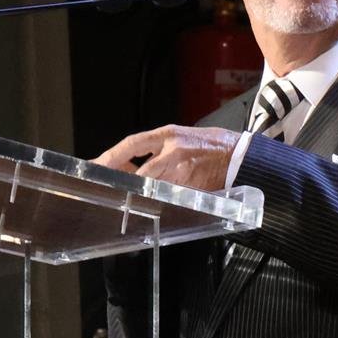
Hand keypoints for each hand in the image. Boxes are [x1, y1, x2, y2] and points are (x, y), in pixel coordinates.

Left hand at [92, 124, 240, 191]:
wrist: (241, 156)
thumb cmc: (212, 146)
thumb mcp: (182, 137)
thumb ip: (158, 149)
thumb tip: (131, 163)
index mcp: (169, 134)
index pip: (133, 144)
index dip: (112, 156)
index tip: (96, 164)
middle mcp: (174, 151)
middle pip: (139, 172)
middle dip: (123, 182)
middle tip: (106, 188)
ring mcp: (183, 171)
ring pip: (153, 187)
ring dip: (142, 194)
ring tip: (129, 198)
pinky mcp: (193, 187)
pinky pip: (171, 196)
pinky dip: (162, 200)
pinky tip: (158, 202)